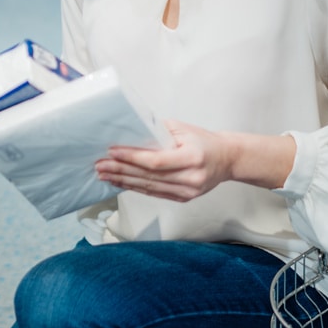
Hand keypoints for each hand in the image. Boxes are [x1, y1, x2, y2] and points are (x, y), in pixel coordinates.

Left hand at [94, 120, 234, 202]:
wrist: (227, 159)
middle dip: (120, 170)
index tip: (112, 152)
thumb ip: (158, 131)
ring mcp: (187, 192)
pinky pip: (154, 193)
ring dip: (123, 181)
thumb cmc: (204, 141)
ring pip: (148, 187)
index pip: (156, 161)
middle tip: (100, 165)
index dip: (132, 157)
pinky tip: (119, 182)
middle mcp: (190, 178)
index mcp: (192, 158)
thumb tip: (130, 130)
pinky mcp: (183, 198)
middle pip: (148, 176)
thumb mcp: (183, 129)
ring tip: (104, 175)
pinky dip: (134, 188)